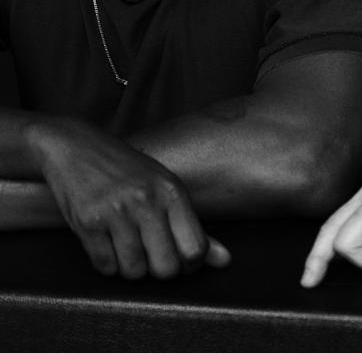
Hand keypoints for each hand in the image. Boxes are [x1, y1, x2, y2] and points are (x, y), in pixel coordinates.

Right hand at [27, 117, 229, 278]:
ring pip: (134, 271)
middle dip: (159, 270)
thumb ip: (193, 226)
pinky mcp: (87, 222)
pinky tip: (107, 242)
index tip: (180, 259)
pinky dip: (107, 263)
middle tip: (152, 255)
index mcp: (172, 191)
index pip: (195, 249)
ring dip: (131, 267)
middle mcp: (147, 200)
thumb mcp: (166, 188)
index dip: (190, 265)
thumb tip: (226, 260)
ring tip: (128, 245)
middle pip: (166, 268)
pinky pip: (105, 267)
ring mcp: (116, 211)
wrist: (78, 147)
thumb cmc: (128, 171)